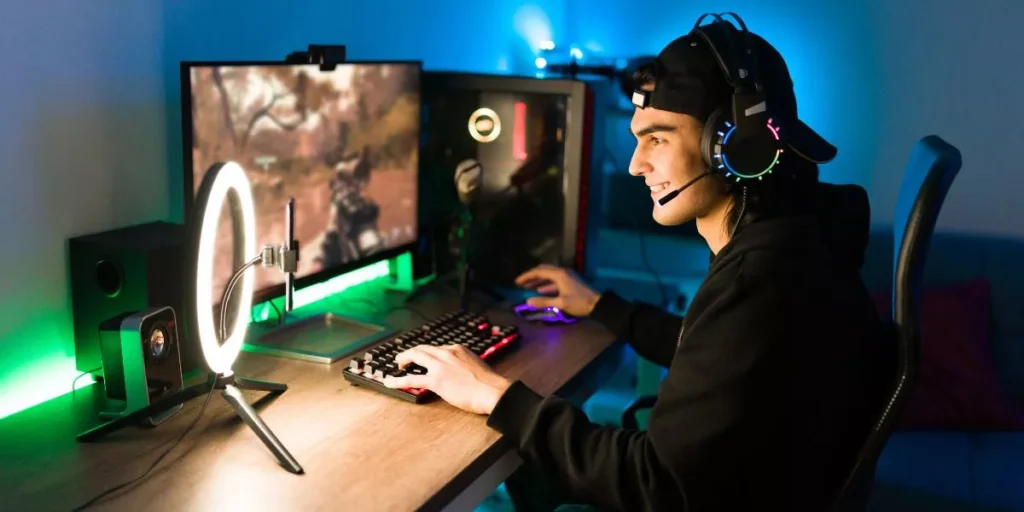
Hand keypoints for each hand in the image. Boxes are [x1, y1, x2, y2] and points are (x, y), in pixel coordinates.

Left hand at [381, 345, 511, 414]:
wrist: (492, 391)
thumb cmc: (489, 383)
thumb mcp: (476, 365)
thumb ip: (464, 364)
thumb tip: (458, 372)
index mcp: (458, 349)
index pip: (438, 349)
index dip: (429, 355)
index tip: (424, 359)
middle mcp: (447, 353)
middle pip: (423, 348)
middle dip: (411, 352)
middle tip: (404, 359)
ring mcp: (440, 365)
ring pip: (415, 357)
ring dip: (403, 359)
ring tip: (397, 365)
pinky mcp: (435, 380)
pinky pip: (411, 378)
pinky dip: (398, 380)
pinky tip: (389, 382)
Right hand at [514, 264, 600, 316]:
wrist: (597, 304)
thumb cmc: (579, 303)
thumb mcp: (561, 303)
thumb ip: (544, 302)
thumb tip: (527, 301)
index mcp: (559, 274)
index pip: (539, 272)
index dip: (526, 276)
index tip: (516, 282)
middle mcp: (562, 272)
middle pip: (543, 270)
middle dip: (531, 276)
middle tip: (521, 283)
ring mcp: (566, 276)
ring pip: (548, 275)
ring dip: (538, 281)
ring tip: (527, 287)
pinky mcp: (569, 282)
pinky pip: (554, 281)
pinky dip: (545, 285)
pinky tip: (540, 291)